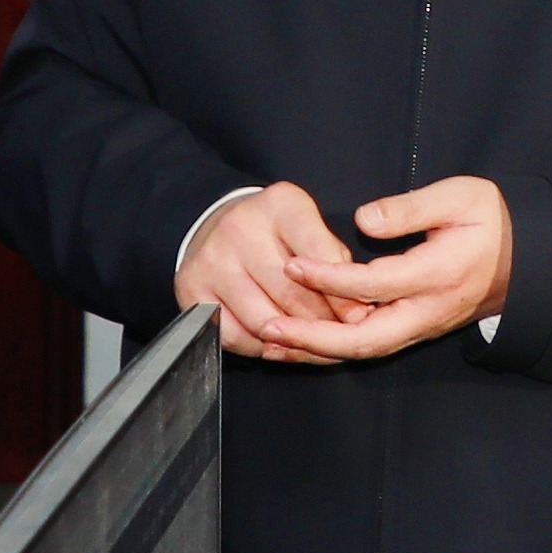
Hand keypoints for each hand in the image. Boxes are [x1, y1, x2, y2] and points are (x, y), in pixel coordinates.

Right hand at [178, 184, 371, 363]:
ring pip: (265, 321)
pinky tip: (277, 343)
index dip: (345, 296)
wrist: (215, 224)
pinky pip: (235, 336)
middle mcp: (241, 228)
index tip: (360, 318)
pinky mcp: (192, 289)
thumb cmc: (274, 232)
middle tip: (341, 341)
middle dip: (323, 325)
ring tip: (312, 345)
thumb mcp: (310, 227)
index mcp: (281, 205)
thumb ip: (334, 260)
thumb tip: (357, 311)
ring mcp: (212, 260)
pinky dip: (261, 347)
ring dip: (294, 342)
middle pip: (293, 295)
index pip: (322, 257)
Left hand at [291, 174, 517, 362]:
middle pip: (365, 340)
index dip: (330, 278)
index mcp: (439, 275)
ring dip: (316, 352)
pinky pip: (368, 348)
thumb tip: (364, 221)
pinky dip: (330, 351)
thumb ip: (410, 208)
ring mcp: (421, 327)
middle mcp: (428, 311)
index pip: (375, 285)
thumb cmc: (490, 221)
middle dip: (313, 338)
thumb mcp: (460, 197)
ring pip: (364, 352)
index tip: (292, 264)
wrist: (524, 260)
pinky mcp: (413, 331)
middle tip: (269, 327)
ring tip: (271, 343)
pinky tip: (297, 346)